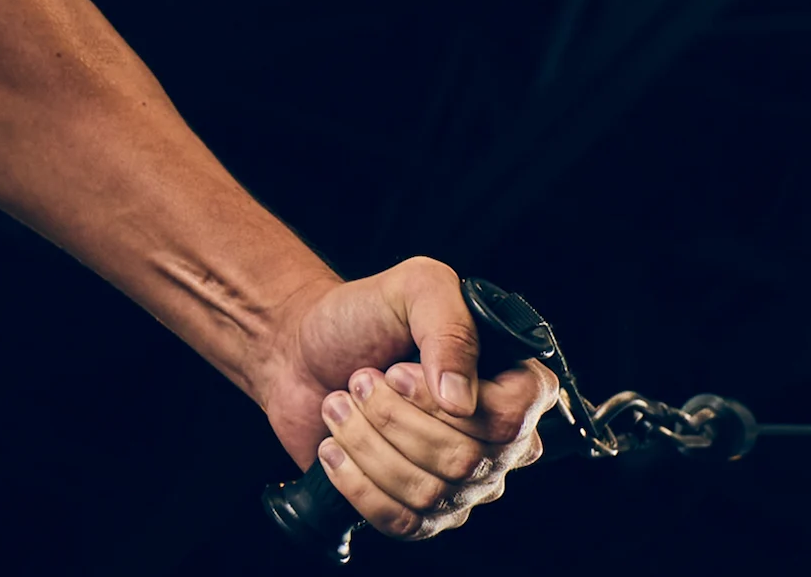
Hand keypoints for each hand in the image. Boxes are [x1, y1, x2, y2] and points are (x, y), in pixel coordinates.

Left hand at [262, 258, 555, 538]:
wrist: (299, 351)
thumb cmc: (361, 316)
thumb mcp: (413, 288)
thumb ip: (450, 327)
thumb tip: (461, 399)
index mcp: (511, 383)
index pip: (511, 418)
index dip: (445, 403)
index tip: (399, 372)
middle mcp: (499, 441)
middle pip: (464, 460)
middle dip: (392, 417)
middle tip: (359, 381)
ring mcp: (462, 483)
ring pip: (429, 493)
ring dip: (366, 443)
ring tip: (340, 406)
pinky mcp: (418, 510)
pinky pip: (402, 522)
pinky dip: (356, 484)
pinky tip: (334, 448)